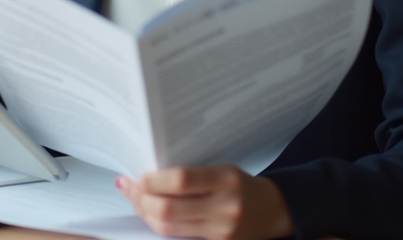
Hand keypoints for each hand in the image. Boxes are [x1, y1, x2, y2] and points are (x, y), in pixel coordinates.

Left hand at [116, 164, 293, 239]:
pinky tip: (152, 216)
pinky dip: (161, 228)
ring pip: (169, 230)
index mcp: (226, 179)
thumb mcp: (221, 169)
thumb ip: (190, 174)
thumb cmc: (240, 185)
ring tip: (137, 200)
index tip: (138, 176)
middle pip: (169, 210)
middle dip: (142, 200)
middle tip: (130, 188)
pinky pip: (179, 239)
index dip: (153, 181)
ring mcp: (221, 232)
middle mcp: (224, 207)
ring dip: (146, 215)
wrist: (272, 211)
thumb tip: (148, 174)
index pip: (180, 180)